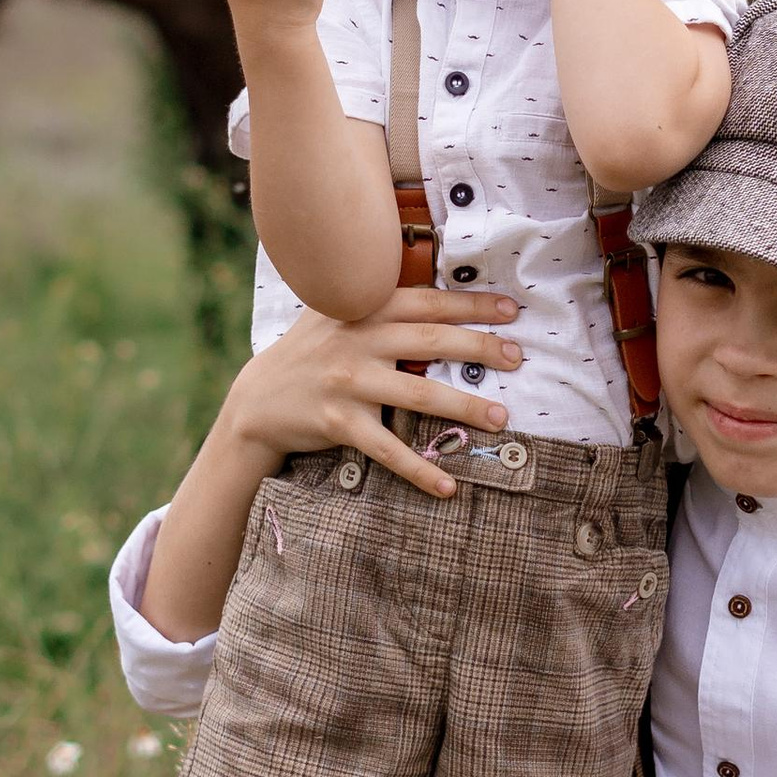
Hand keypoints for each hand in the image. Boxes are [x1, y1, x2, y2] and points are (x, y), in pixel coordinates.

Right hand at [223, 287, 524, 498]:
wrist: (259, 399)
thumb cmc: (311, 352)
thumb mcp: (335, 313)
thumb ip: (378, 300)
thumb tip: (439, 291)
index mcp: (363, 309)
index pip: (427, 303)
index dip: (471, 305)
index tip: (511, 310)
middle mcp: (358, 341)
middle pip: (432, 342)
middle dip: (480, 349)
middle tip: (518, 358)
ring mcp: (349, 383)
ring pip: (419, 394)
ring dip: (465, 407)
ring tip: (502, 418)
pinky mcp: (340, 424)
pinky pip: (388, 449)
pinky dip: (420, 469)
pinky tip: (448, 485)